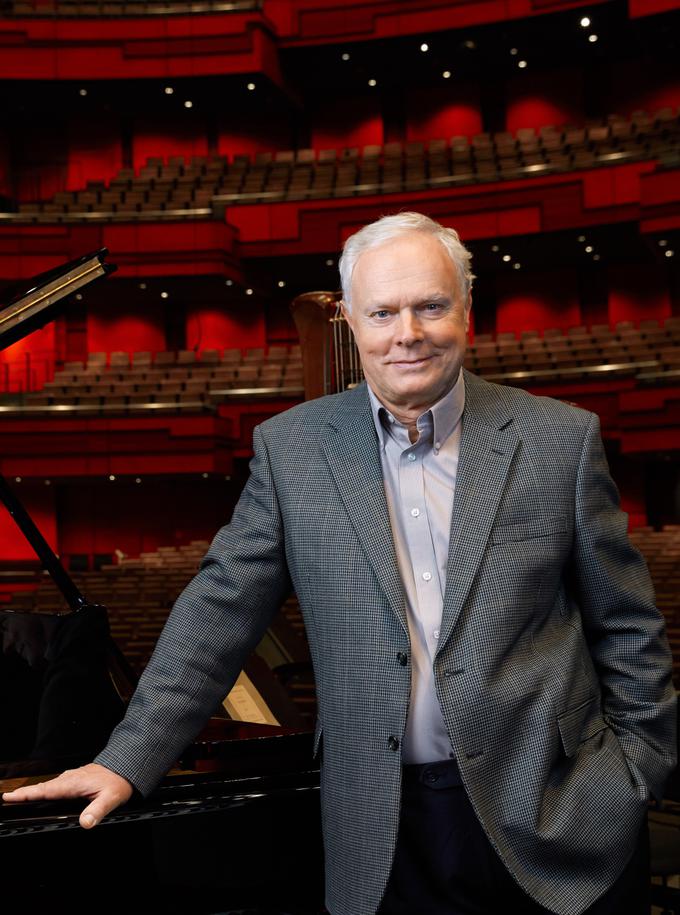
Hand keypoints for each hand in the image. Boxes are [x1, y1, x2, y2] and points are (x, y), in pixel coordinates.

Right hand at [1, 763, 133, 828]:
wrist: (126, 768)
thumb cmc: (119, 781)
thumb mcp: (111, 798)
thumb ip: (97, 810)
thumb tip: (85, 823)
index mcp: (74, 783)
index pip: (45, 791)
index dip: (27, 795)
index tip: (10, 797)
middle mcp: (70, 779)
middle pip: (42, 787)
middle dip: (23, 793)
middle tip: (6, 798)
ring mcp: (71, 777)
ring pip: (48, 785)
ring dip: (33, 791)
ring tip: (18, 797)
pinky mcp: (74, 778)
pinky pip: (55, 784)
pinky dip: (44, 789)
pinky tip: (43, 793)